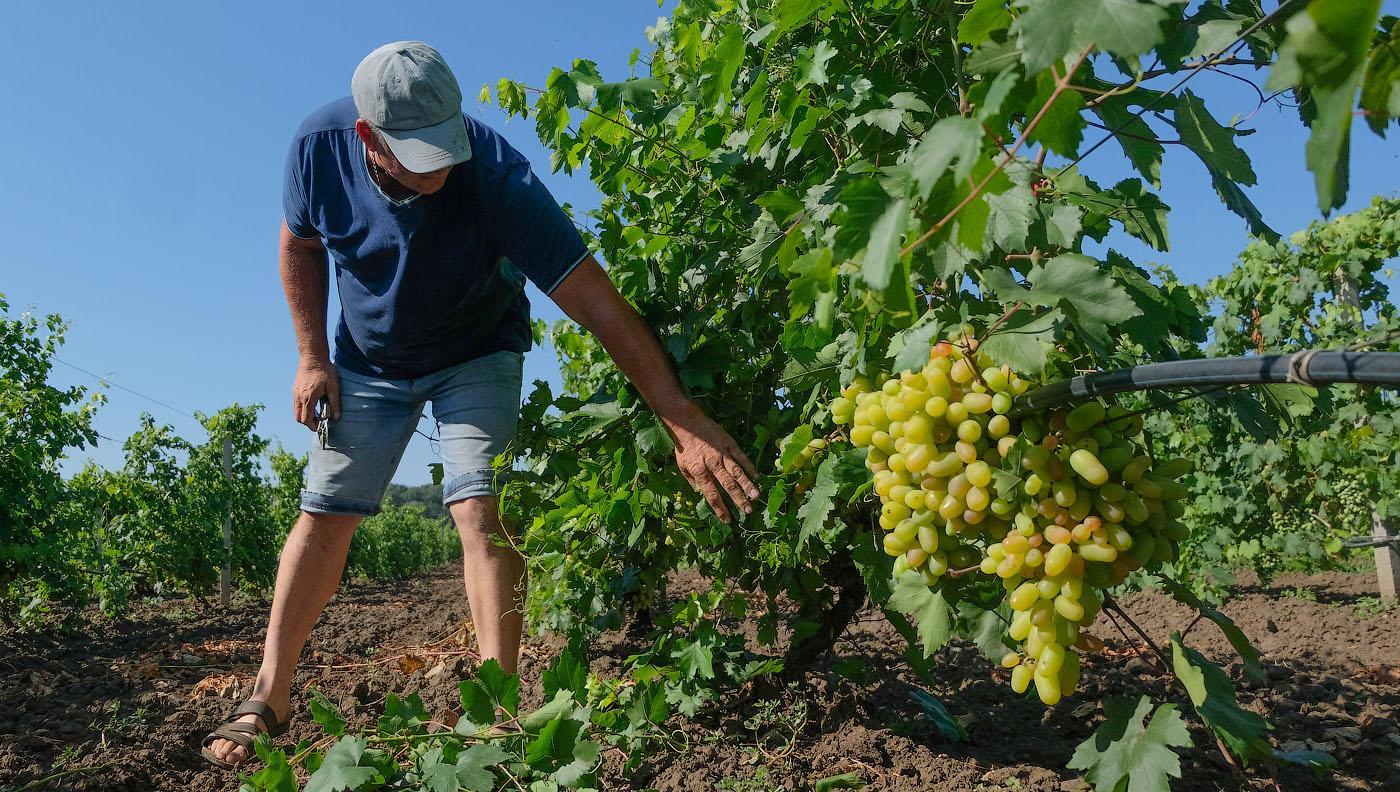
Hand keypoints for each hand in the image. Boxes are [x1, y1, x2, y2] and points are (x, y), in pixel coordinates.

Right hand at [293, 357, 340, 430]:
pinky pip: (296, 404)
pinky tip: (312, 404)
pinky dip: (302, 408)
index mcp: (308, 397)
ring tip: (316, 414)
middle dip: (307, 423)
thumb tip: (336, 417)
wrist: (313, 357)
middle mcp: (299, 397)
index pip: (306, 419)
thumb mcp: (334, 387)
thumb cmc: (325, 370)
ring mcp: (296, 393)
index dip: (313, 426)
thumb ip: (335, 403)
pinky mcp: (295, 389)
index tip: (320, 427)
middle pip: (298, 417)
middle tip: (318, 422)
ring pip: (296, 411)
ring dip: (304, 415)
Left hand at [661, 401, 760, 523]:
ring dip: (747, 485)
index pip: (711, 494)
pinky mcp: (729, 444)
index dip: (720, 508)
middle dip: (738, 499)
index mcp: (699, 472)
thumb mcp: (682, 467)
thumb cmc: (684, 448)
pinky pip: (741, 457)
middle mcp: (712, 464)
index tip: (727, 520)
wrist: (688, 424)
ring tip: (756, 496)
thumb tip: (702, 495)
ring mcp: (722, 453)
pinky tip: (757, 476)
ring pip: (737, 472)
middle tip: (747, 511)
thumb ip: (693, 482)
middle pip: (727, 485)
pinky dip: (750, 467)